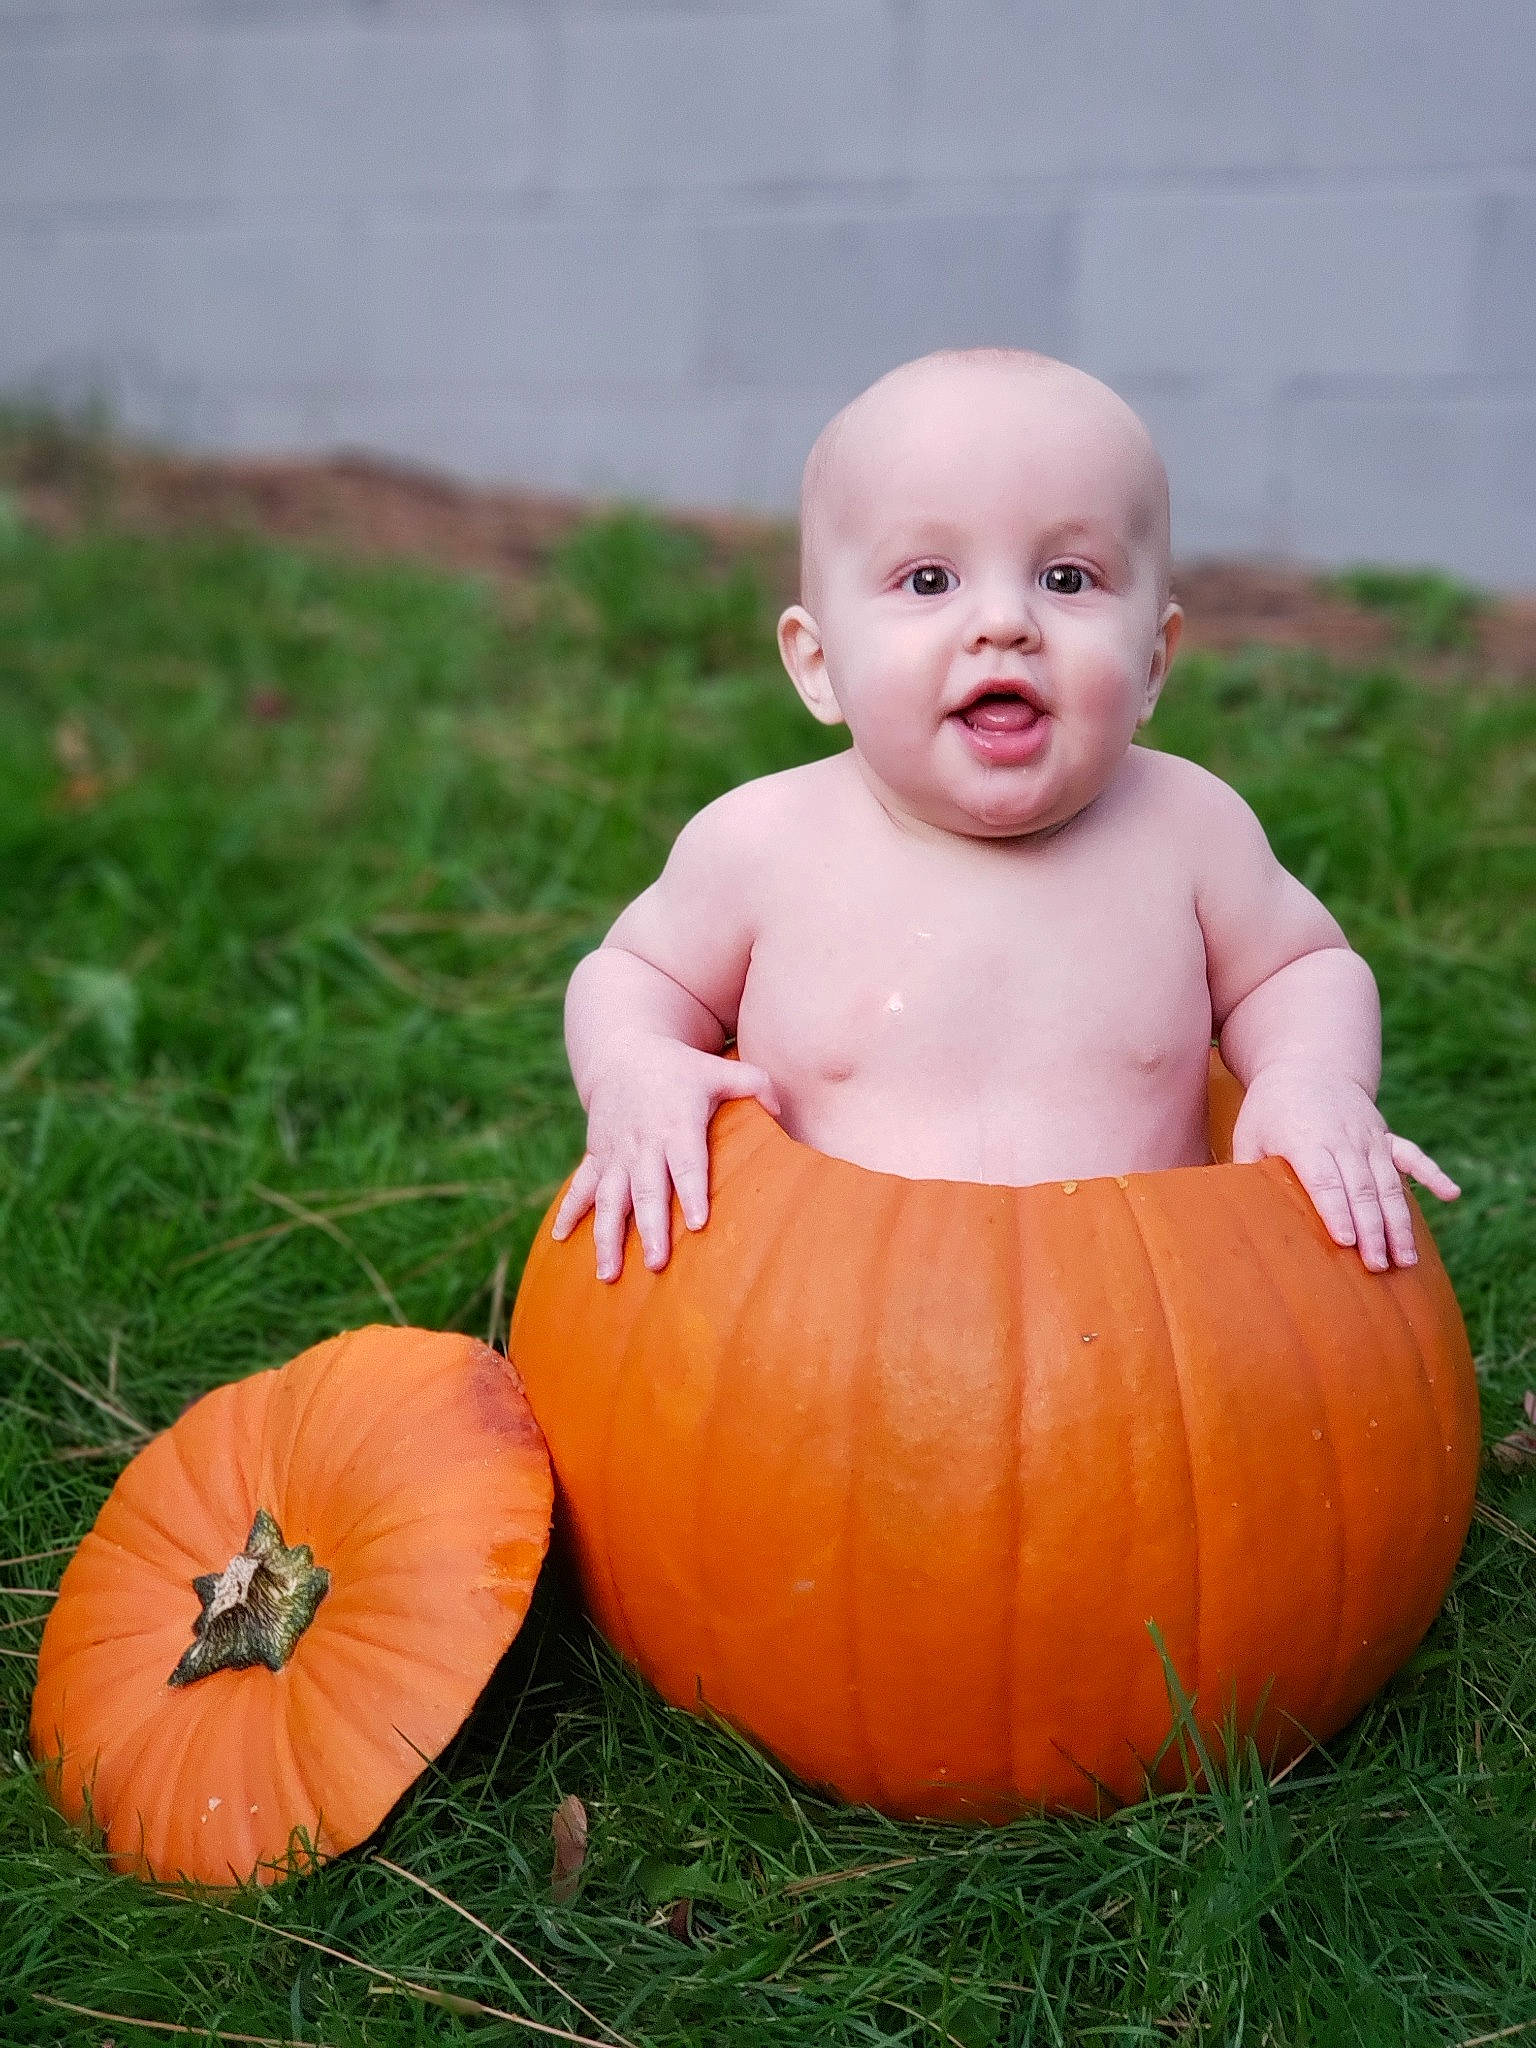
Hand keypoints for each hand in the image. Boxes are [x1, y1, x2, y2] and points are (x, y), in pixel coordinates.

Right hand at [550, 1038, 780, 1282]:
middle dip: (650, 1227)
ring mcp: (616, 1153)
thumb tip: (783, 1113)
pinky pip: (580, 1188)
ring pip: (609, 1199)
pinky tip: (560, 1241)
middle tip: (658, 1263)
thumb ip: (755, 1085)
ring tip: (609, 1274)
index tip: (698, 1224)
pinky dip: (569, 1213)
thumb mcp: (719, 1070)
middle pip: (647, 1190)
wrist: (623, 1052)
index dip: (692, 1192)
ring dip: (607, 1236)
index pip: (687, 1163)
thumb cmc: (681, 1069)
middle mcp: (643, 1144)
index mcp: (677, 1125)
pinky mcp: (597, 1157)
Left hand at [1230, 1058, 1459, 1271]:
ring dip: (1399, 1222)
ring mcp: (1369, 1137)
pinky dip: (1433, 1174)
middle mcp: (1343, 1139)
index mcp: (1307, 1140)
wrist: (1308, 1064)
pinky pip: (1413, 1156)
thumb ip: (1246, 1170)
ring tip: (1406, 1259)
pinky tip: (1452, 1195)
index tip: (1347, 1243)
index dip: (1336, 1212)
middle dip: (1372, 1230)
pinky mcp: (1385, 1136)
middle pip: (1361, 1189)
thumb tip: (1232, 1209)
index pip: (1325, 1180)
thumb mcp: (1248, 1133)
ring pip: (1388, 1183)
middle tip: (1378, 1267)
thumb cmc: (1270, 1108)